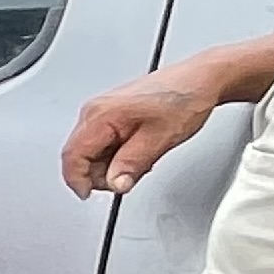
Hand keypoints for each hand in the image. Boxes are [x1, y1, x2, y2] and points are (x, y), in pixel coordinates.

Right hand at [63, 68, 223, 197]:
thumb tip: (115, 184)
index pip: (72, 155)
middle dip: (99, 173)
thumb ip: (131, 165)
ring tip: (141, 160)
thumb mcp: (160, 139)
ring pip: (90, 150)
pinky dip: (116, 154)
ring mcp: (101, 110)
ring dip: (111, 164)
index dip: (78, 180)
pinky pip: (102, 141)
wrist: (200, 79)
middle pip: (79, 154)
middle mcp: (95, 110)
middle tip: (127, 178)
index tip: (88, 194)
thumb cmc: (184, 98)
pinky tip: (138, 151)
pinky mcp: (111, 112)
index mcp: (100, 114)